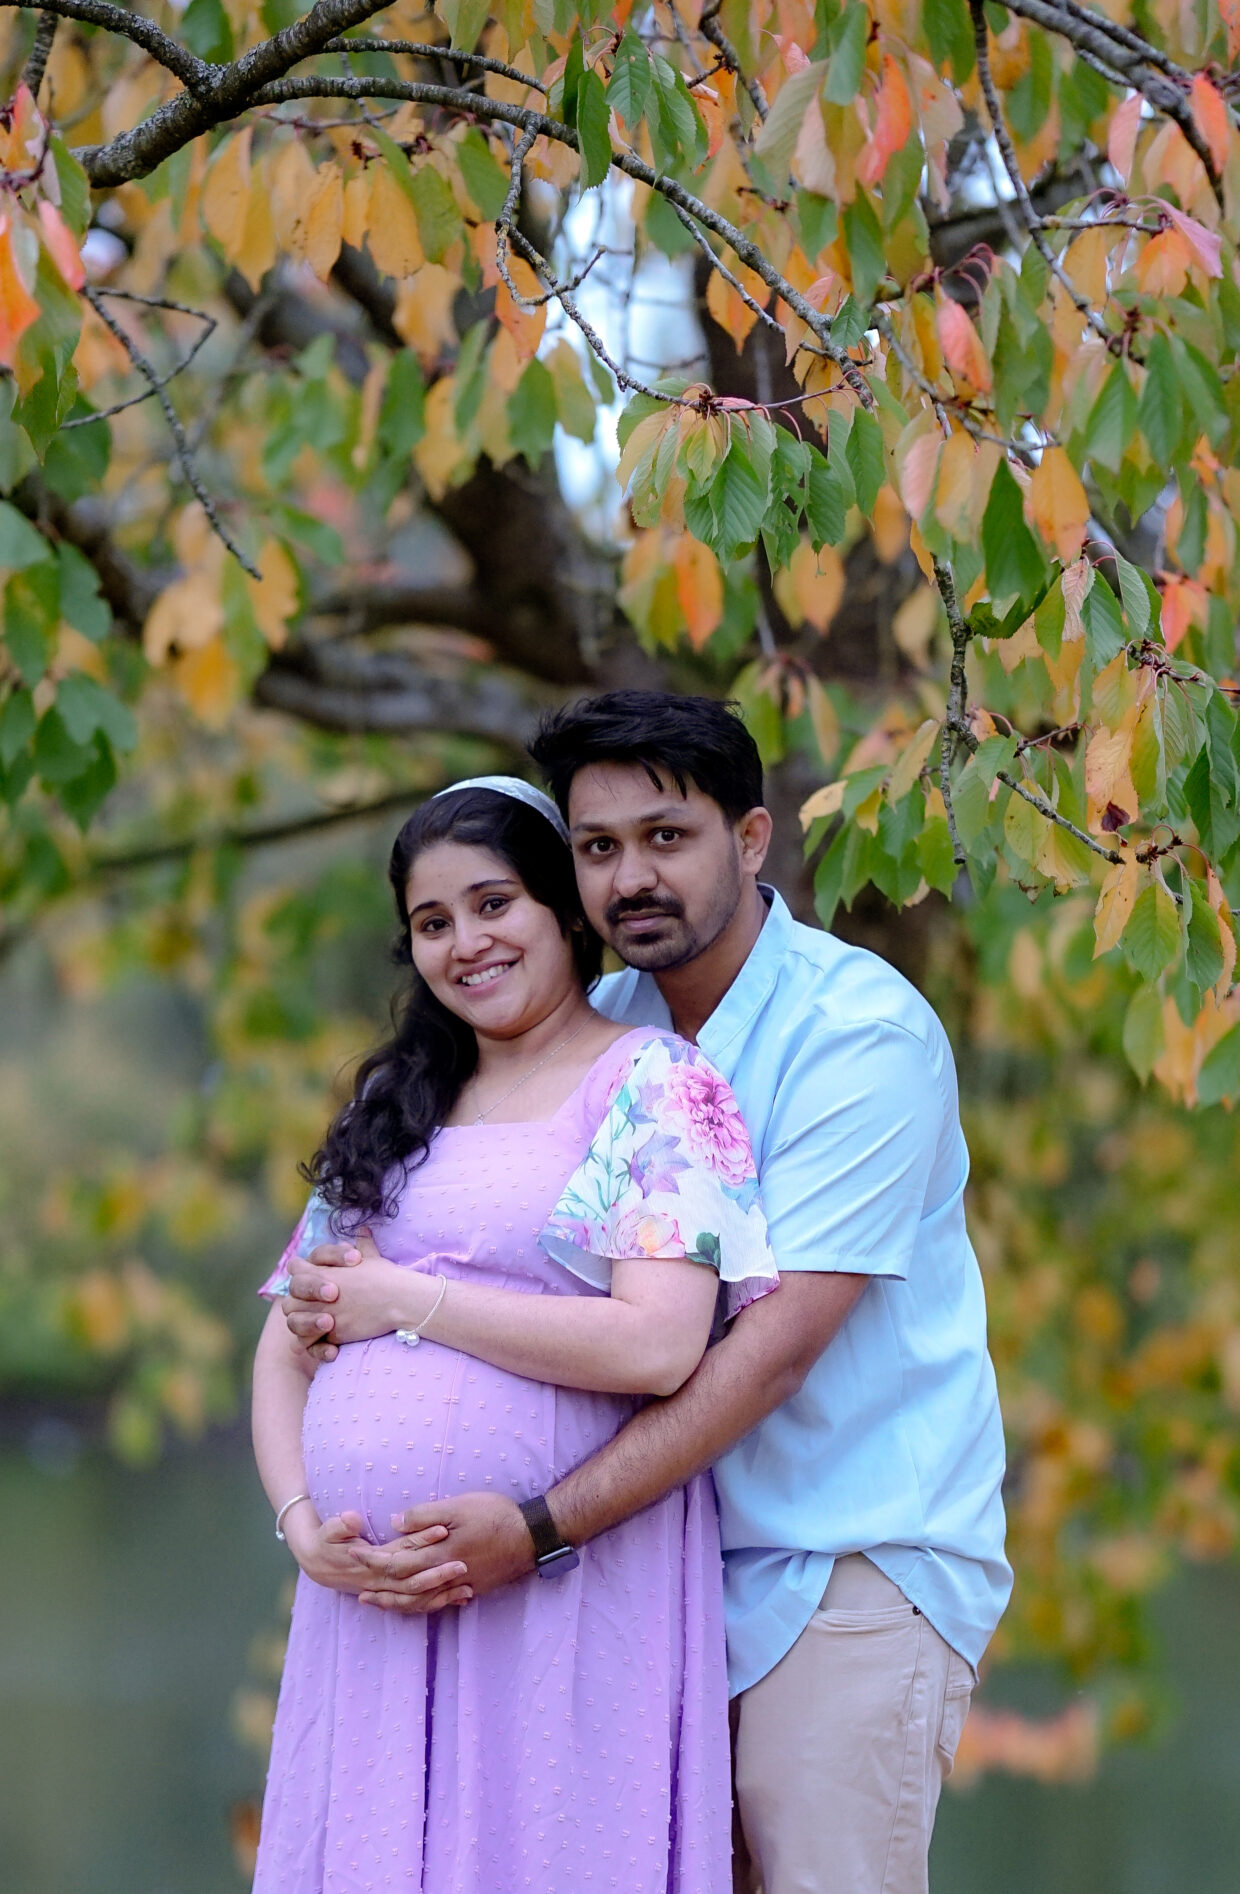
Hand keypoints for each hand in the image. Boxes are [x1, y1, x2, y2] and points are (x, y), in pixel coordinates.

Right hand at [282, 1506, 472, 1607]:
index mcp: (370, 1562)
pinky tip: (458, 1601)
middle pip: (413, 1580)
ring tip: (469, 1589)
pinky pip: (417, 1605)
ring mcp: (387, 1589)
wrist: (318, 1564)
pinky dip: (437, 1604)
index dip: (421, 1541)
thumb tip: (351, 1519)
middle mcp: (381, 1580)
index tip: (443, 1530)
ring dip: (442, 1594)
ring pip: (417, 1599)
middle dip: (438, 1574)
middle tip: (464, 1563)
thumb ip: (340, 1526)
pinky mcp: (393, 1592)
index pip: (400, 1551)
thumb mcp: (328, 1531)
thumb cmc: (325, 1543)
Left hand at [284, 1232, 432, 1356]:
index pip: (295, 1269)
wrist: (400, 1300)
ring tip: (322, 1323)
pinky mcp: (332, 1335)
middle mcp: (316, 1295)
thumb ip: (362, 1244)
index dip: (301, 1273)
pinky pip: (312, 1344)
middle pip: (289, 1300)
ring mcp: (322, 1316)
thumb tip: (363, 1231)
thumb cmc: (386, 1277)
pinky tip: (329, 1342)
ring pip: (294, 1323)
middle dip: (299, 1303)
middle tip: (317, 1306)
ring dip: (304, 1324)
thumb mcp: (371, 1257)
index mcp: (322, 1272)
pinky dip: (316, 1345)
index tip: (315, 1277)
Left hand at [357, 1493, 536, 1613]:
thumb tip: (394, 1523)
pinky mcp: (470, 1589)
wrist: (531, 1537)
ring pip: (418, 1600)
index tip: (352, 1553)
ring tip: (375, 1601)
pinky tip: (415, 1604)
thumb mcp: (459, 1506)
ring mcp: (458, 1585)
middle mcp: (443, 1574)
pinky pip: (438, 1603)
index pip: (395, 1561)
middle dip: (376, 1583)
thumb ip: (425, 1516)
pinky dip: (421, 1606)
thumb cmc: (495, 1515)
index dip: (372, 1559)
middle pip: (402, 1585)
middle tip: (352, 1583)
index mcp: (437, 1553)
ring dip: (394, 1601)